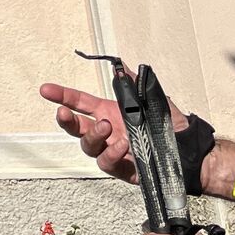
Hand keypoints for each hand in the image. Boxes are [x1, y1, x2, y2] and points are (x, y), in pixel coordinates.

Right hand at [38, 76, 179, 183]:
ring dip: (93, 134)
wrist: (189, 152)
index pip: (80, 103)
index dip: (62, 96)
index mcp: (109, 112)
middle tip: (63, 113)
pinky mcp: (121, 168)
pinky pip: (106, 162)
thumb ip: (134, 83)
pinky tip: (122, 145)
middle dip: (65, 119)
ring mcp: (112, 151)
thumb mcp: (153, 98)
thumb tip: (119, 66)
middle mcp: (107, 131)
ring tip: (107, 127)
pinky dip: (111, 152)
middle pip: (76, 127)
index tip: (46, 90)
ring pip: (88, 145)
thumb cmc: (171, 126)